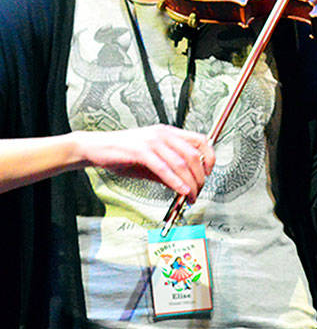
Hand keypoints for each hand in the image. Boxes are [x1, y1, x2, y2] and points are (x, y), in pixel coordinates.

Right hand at [79, 125, 214, 202]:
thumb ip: (169, 170)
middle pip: (194, 155)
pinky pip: (164, 168)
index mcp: (168, 133)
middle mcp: (163, 134)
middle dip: (200, 176)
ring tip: (191, 196)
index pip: (200, 140)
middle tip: (199, 191)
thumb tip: (186, 185)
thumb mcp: (151, 160)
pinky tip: (181, 190)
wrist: (95, 147)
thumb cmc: (123, 153)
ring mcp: (152, 141)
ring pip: (181, 163)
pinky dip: (176, 181)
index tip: (208, 173)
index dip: (209, 157)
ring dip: (190, 182)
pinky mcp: (140, 151)